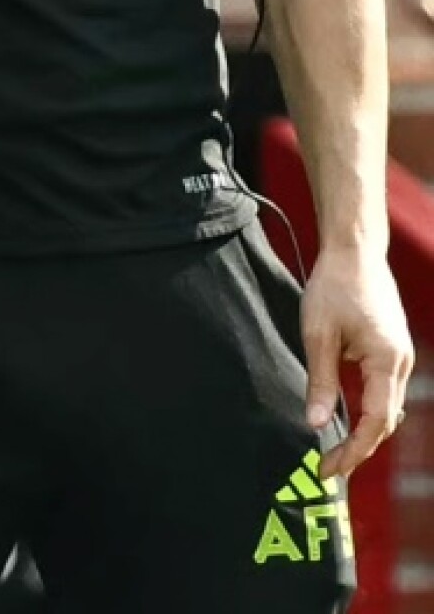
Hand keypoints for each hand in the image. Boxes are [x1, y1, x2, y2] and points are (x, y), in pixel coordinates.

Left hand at [301, 245, 412, 476]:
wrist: (354, 249)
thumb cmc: (334, 286)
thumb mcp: (318, 334)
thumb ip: (321, 382)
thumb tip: (316, 425)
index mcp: (388, 361)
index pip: (376, 423)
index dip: (354, 451)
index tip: (329, 469)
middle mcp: (402, 363)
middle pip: (387, 421)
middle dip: (360, 449)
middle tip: (329, 467)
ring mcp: (401, 356)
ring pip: (389, 408)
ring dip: (367, 432)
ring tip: (338, 452)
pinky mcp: (394, 349)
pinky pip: (386, 391)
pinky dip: (371, 411)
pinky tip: (352, 421)